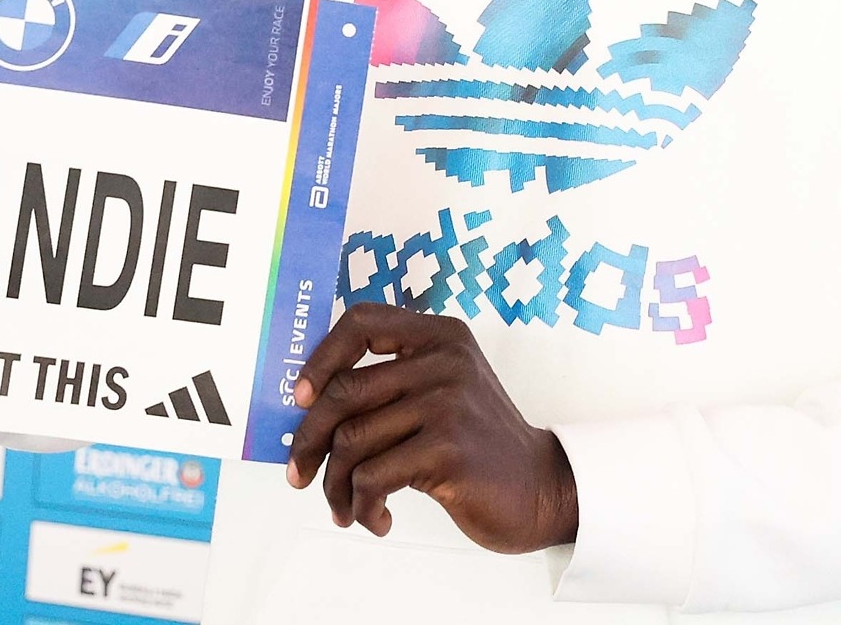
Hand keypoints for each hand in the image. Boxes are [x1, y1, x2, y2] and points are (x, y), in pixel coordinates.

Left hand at [285, 303, 578, 551]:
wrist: (541, 488)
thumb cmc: (477, 445)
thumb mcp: (444, 393)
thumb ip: (393, 385)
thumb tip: (309, 407)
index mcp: (441, 336)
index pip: (362, 322)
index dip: (321, 357)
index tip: (300, 397)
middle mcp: (445, 361)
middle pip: (344, 391)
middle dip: (309, 440)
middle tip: (299, 474)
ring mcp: (448, 404)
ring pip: (351, 441)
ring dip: (336, 485)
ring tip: (346, 507)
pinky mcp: (447, 450)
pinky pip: (372, 477)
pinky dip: (362, 505)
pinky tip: (377, 518)